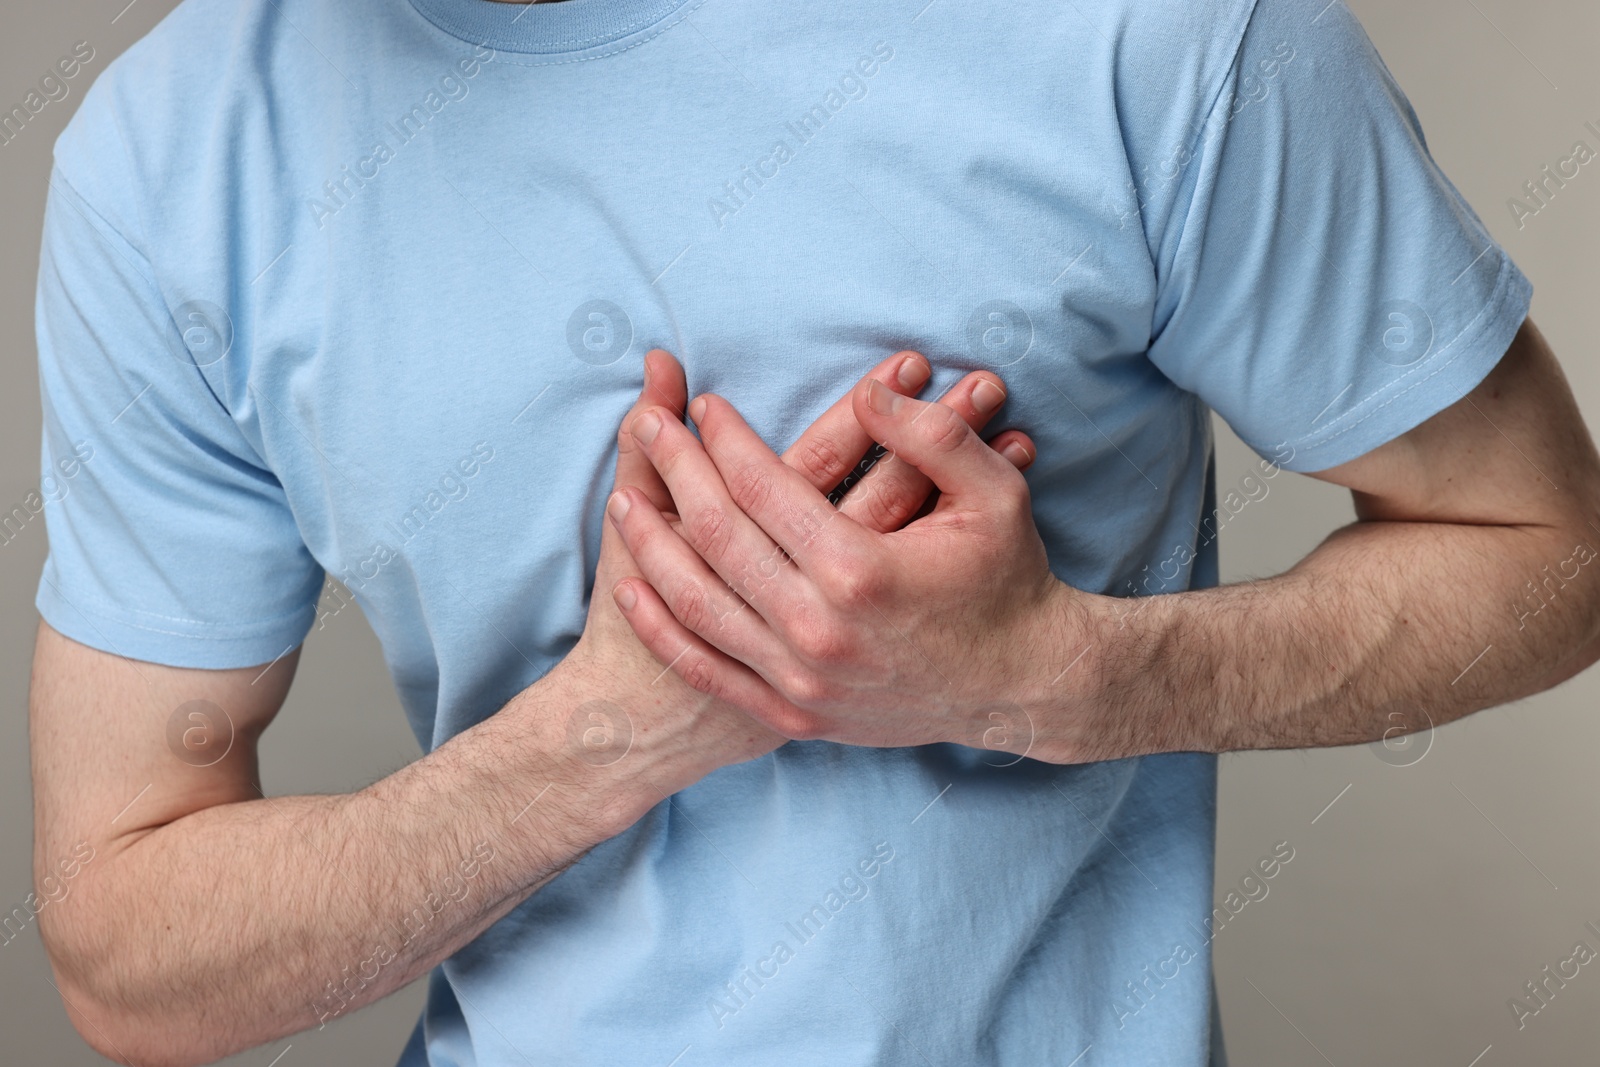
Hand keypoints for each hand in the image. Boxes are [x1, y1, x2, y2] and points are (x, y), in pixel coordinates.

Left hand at [606, 370, 1071, 751]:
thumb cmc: (1009, 581)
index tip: (703, 405)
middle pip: (718, 537)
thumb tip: (867, 391)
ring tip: (621, 497)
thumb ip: (930, 434)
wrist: (1023, 687)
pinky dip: (661, 627)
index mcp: (861, 571)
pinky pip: (707, 669)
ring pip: (696, 604)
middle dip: (676, 472)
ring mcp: (801, 681)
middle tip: (647, 425)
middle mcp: (818, 631)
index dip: (726, 439)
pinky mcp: (794, 716)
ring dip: (649, 546)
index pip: (765, 488)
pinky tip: (631, 587)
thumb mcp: (994, 493)